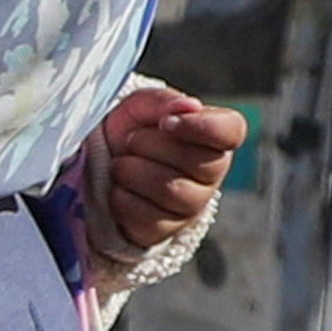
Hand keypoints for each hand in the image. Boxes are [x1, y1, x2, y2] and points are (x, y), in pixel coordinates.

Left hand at [98, 89, 245, 252]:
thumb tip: (188, 107)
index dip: (200, 126)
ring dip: (132, 171)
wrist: (100, 164)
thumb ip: (163, 102)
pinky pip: (143, 215)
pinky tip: (119, 187)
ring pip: (170, 190)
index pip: (230, 130)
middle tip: (133, 140)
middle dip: (150, 145)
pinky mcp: (164, 229)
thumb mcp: (140, 107)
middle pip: (195, 161)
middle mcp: (211, 172)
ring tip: (122, 163)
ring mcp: (191, 204)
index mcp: (214, 136)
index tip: (166, 122)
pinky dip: (120, 196)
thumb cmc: (132, 130)